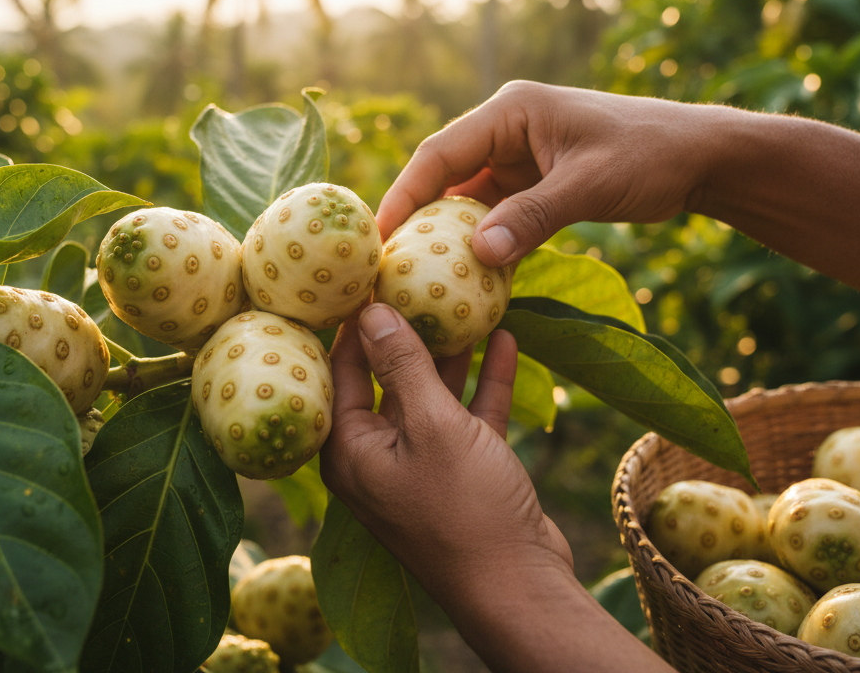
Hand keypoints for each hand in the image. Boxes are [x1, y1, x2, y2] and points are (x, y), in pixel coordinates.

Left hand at [320, 303, 674, 672]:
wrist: (519, 586)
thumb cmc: (464, 509)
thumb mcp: (431, 425)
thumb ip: (402, 365)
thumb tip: (371, 311)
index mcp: (349, 448)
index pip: (339, 369)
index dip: (354, 321)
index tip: (370, 273)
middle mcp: (377, 454)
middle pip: (387, 377)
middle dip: (407, 330)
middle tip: (420, 276)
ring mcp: (422, 463)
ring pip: (431, 393)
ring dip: (451, 352)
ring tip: (464, 299)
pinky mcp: (464, 470)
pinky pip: (469, 414)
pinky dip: (485, 382)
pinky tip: (505, 339)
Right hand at [377, 81, 729, 265]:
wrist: (700, 157)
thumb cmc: (650, 155)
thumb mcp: (590, 185)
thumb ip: (533, 218)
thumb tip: (477, 255)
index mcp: (510, 112)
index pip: (440, 153)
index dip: (405, 194)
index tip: (379, 236)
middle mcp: (505, 131)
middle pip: (444, 178)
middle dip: (417, 220)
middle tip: (388, 266)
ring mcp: (518, 159)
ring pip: (466, 202)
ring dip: (448, 237)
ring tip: (417, 279)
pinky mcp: (533, 186)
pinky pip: (494, 217)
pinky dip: (482, 245)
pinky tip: (467, 279)